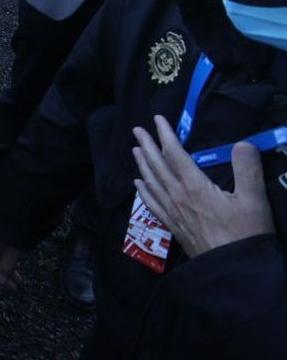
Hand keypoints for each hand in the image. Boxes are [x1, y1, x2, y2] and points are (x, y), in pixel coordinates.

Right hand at [0, 228, 24, 294]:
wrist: (20, 206)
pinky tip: (15, 267)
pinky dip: (8, 261)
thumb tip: (1, 280)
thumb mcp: (12, 250)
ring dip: (6, 270)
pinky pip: (1, 251)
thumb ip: (6, 267)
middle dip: (0, 277)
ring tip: (16, 281)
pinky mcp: (1, 233)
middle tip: (11, 289)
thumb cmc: (14, 227)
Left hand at [132, 115, 273, 257]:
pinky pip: (152, 204)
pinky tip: (138, 185)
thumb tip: (243, 144)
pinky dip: (143, 191)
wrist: (233, 270)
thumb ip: (247, 170)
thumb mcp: (253, 200)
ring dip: (142, 164)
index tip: (157, 119)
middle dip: (147, 145)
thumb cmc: (245, 234)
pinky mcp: (173, 227)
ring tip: (135, 150)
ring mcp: (173, 213)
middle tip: (136, 130)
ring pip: (152, 182)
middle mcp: (178, 197)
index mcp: (194, 186)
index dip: (165, 135)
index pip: (175, 154)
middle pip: (158, 166)